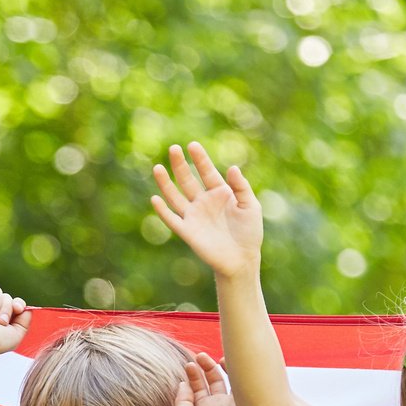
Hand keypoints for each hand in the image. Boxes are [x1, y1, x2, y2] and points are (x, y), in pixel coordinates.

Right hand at [150, 142, 262, 280]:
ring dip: (166, 183)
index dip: (200, 159)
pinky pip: (172, 219)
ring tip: (157, 168)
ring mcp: (194, 216)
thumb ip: (241, 187)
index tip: (192, 145)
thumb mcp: (250, 206)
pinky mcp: (187, 232)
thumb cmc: (249, 232)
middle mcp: (203, 202)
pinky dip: (163, 210)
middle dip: (180, 165)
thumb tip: (232, 168)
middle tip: (173, 149)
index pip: (206, 172)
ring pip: (175, 196)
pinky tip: (155, 199)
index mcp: (219, 193)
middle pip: (188, 180)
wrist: (242, 260)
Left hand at [173, 351, 257, 405]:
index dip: (192, 376)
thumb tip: (182, 383)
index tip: (189, 365)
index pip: (197, 389)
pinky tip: (224, 360)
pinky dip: (232, 371)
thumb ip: (181, 400)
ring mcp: (230, 402)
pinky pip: (237, 382)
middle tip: (198, 357)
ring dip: (214, 367)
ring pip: (223, 379)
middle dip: (203, 368)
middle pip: (210, 381)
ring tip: (205, 356)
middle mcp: (217, 405)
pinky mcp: (242, 401)